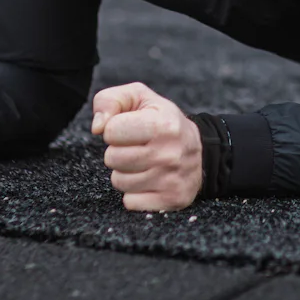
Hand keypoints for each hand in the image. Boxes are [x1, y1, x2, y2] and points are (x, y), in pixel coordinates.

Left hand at [91, 82, 202, 211]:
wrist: (201, 151)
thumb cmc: (163, 120)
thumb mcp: (139, 97)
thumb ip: (110, 100)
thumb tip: (97, 127)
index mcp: (163, 124)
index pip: (111, 131)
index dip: (114, 128)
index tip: (130, 128)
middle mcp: (170, 153)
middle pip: (112, 158)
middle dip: (118, 151)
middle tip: (137, 146)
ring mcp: (171, 179)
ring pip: (119, 181)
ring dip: (125, 172)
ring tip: (143, 161)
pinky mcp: (171, 200)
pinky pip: (129, 202)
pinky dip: (134, 192)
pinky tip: (149, 179)